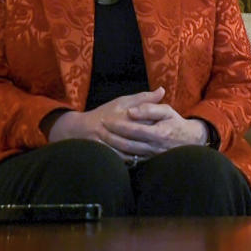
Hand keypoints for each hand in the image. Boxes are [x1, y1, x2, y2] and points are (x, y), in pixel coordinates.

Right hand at [44, 88, 166, 160]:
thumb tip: (162, 90)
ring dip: (146, 152)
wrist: (80, 129)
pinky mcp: (106, 154)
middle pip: (140, 135)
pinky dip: (135, 160)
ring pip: (132, 149)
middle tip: (168, 142)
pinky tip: (145, 160)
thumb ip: (143, 98)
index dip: (157, 123)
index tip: (169, 125)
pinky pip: (123, 159)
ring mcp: (110, 142)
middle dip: (154, 140)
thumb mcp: (123, 102)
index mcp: (122, 114)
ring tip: (159, 152)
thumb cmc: (105, 113)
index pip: (145, 119)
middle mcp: (115, 128)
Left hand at [101, 95, 208, 160]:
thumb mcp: (167, 110)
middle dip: (111, 136)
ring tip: (100, 138)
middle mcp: (155, 147)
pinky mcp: (149, 161)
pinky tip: (109, 149)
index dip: (118, 124)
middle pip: (128, 143)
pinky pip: (131, 160)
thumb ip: (150, 107)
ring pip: (128, 153)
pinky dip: (119, 155)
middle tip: (98, 129)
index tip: (105, 119)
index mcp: (159, 132)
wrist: (189, 140)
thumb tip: (132, 111)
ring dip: (113, 146)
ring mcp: (152, 156)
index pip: (134, 129)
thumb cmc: (176, 122)